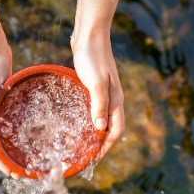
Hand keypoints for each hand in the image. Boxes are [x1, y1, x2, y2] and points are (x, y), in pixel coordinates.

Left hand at [72, 37, 124, 158]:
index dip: (106, 146)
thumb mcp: (95, 83)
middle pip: (111, 127)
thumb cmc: (92, 57)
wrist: (89, 35)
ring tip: (82, 144)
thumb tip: (100, 129)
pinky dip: (89, 119)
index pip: (116, 130)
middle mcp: (113, 98)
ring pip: (103, 118)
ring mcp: (104, 92)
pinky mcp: (94, 86)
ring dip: (96, 132)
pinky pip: (95, 108)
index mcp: (115, 100)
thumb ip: (99, 105)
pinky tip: (77, 121)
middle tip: (87, 156)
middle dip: (102, 144)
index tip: (95, 159)